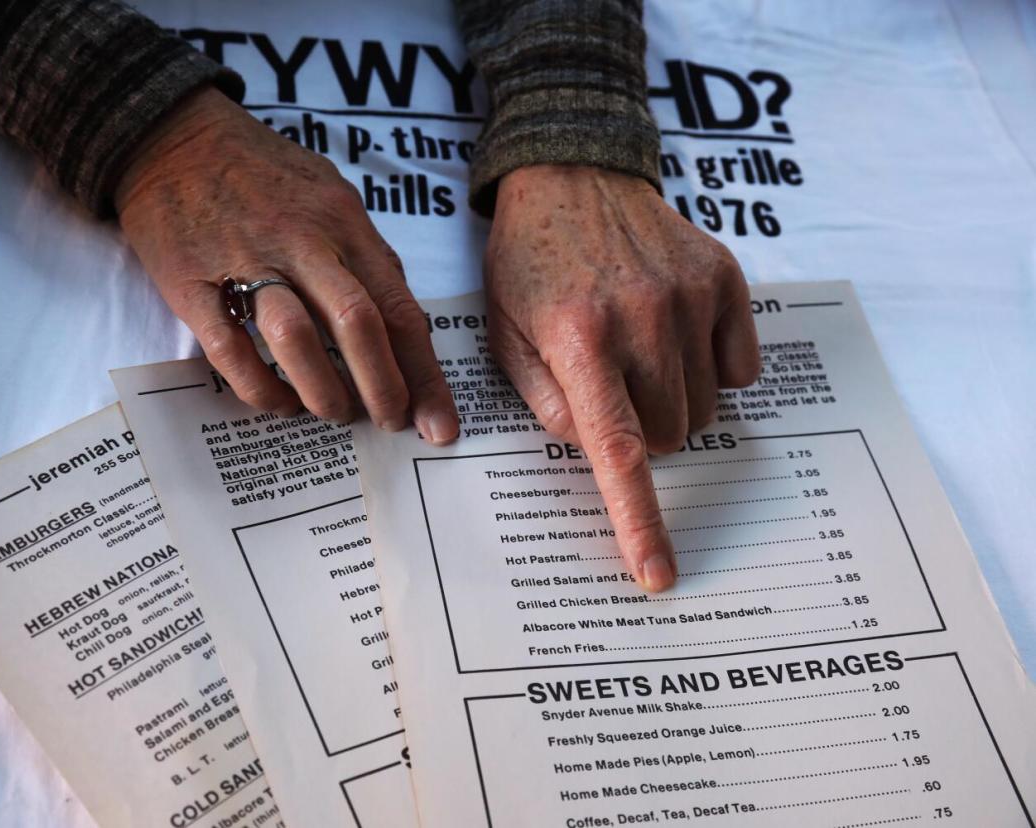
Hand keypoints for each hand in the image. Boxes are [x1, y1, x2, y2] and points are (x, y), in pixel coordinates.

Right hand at [115, 87, 458, 443]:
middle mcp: (301, 241)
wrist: (171, 137)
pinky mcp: (191, 283)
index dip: (423, 374)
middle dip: (382, 389)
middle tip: (389, 424)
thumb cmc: (261, 172)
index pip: (399, 308)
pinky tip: (280, 401)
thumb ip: (366, 254)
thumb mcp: (329, 192)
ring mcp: (243, 260)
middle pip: (357, 324)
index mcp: (343, 222)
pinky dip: (261, 389)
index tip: (439, 424)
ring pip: (295, 338)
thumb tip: (401, 321)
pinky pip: (231, 351)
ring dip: (322, 391)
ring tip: (334, 413)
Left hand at [485, 165, 760, 591]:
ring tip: (637, 351)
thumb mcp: (505, 335)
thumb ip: (546, 401)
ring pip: (706, 409)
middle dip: (641, 433)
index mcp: (577, 337)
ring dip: (673, 402)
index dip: (639, 519)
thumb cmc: (527, 264)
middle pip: (669, 436)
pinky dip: (712, 367)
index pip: (617, 449)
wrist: (572, 173)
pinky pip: (741, 367)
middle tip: (611, 388)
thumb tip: (598, 450)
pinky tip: (673, 331)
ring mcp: (690, 294)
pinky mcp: (724, 277)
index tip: (658, 574)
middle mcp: (642, 317)